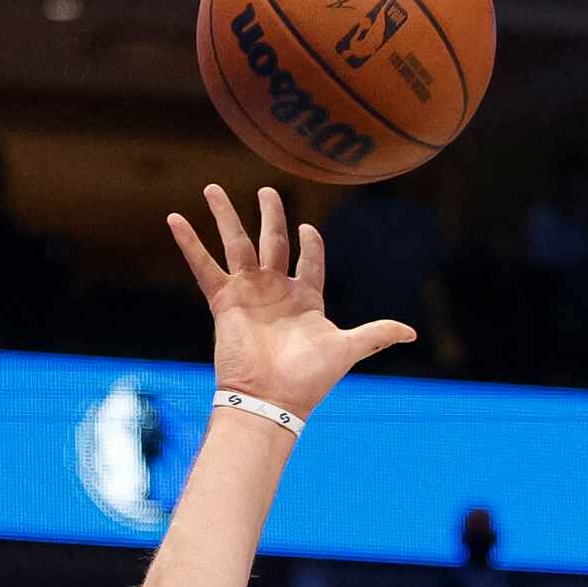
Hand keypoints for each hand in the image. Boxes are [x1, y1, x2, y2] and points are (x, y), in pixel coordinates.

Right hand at [168, 184, 415, 418]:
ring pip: (237, 244)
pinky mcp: (225, 300)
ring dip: (225, 216)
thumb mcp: (348, 350)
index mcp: (307, 299)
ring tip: (213, 188)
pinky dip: (190, 242)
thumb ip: (376, 335)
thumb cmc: (310, 378)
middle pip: (274, 242)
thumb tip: (412, 333)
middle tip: (268, 190)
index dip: (311, 244)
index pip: (310, 261)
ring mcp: (249, 292)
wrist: (272, 398)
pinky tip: (175, 218)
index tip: (308, 228)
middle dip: (271, 216)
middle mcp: (277, 291)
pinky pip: (204, 265)